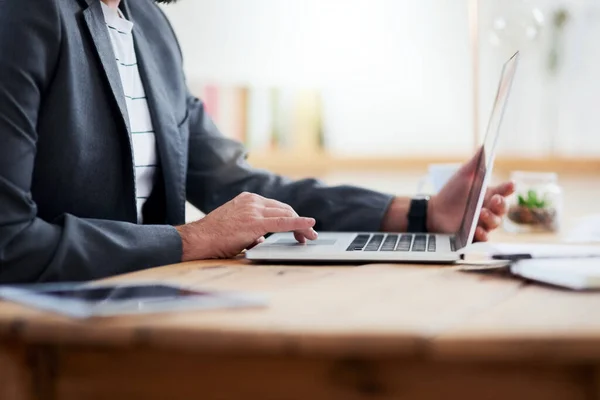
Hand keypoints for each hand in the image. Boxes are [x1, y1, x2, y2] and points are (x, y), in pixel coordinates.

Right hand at [176, 192, 317, 260]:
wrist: (199, 239)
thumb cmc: (214, 237)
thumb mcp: (236, 228)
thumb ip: (252, 230)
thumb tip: (262, 239)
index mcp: (248, 200)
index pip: (276, 207)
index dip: (291, 217)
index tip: (300, 227)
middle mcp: (253, 201)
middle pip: (284, 209)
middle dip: (298, 222)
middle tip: (307, 236)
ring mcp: (254, 210)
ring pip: (286, 214)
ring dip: (301, 226)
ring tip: (309, 237)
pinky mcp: (255, 222)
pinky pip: (284, 222)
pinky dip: (299, 224)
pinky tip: (309, 226)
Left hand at [427, 150, 514, 240]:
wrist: (434, 211)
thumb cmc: (450, 192)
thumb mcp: (463, 176)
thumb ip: (475, 162)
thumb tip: (485, 145)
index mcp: (488, 194)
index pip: (503, 191)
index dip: (508, 188)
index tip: (510, 184)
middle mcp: (489, 209)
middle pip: (503, 209)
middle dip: (501, 204)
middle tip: (494, 199)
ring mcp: (482, 223)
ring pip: (495, 223)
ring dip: (491, 218)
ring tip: (481, 213)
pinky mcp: (474, 235)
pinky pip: (484, 237)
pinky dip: (483, 234)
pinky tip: (477, 230)